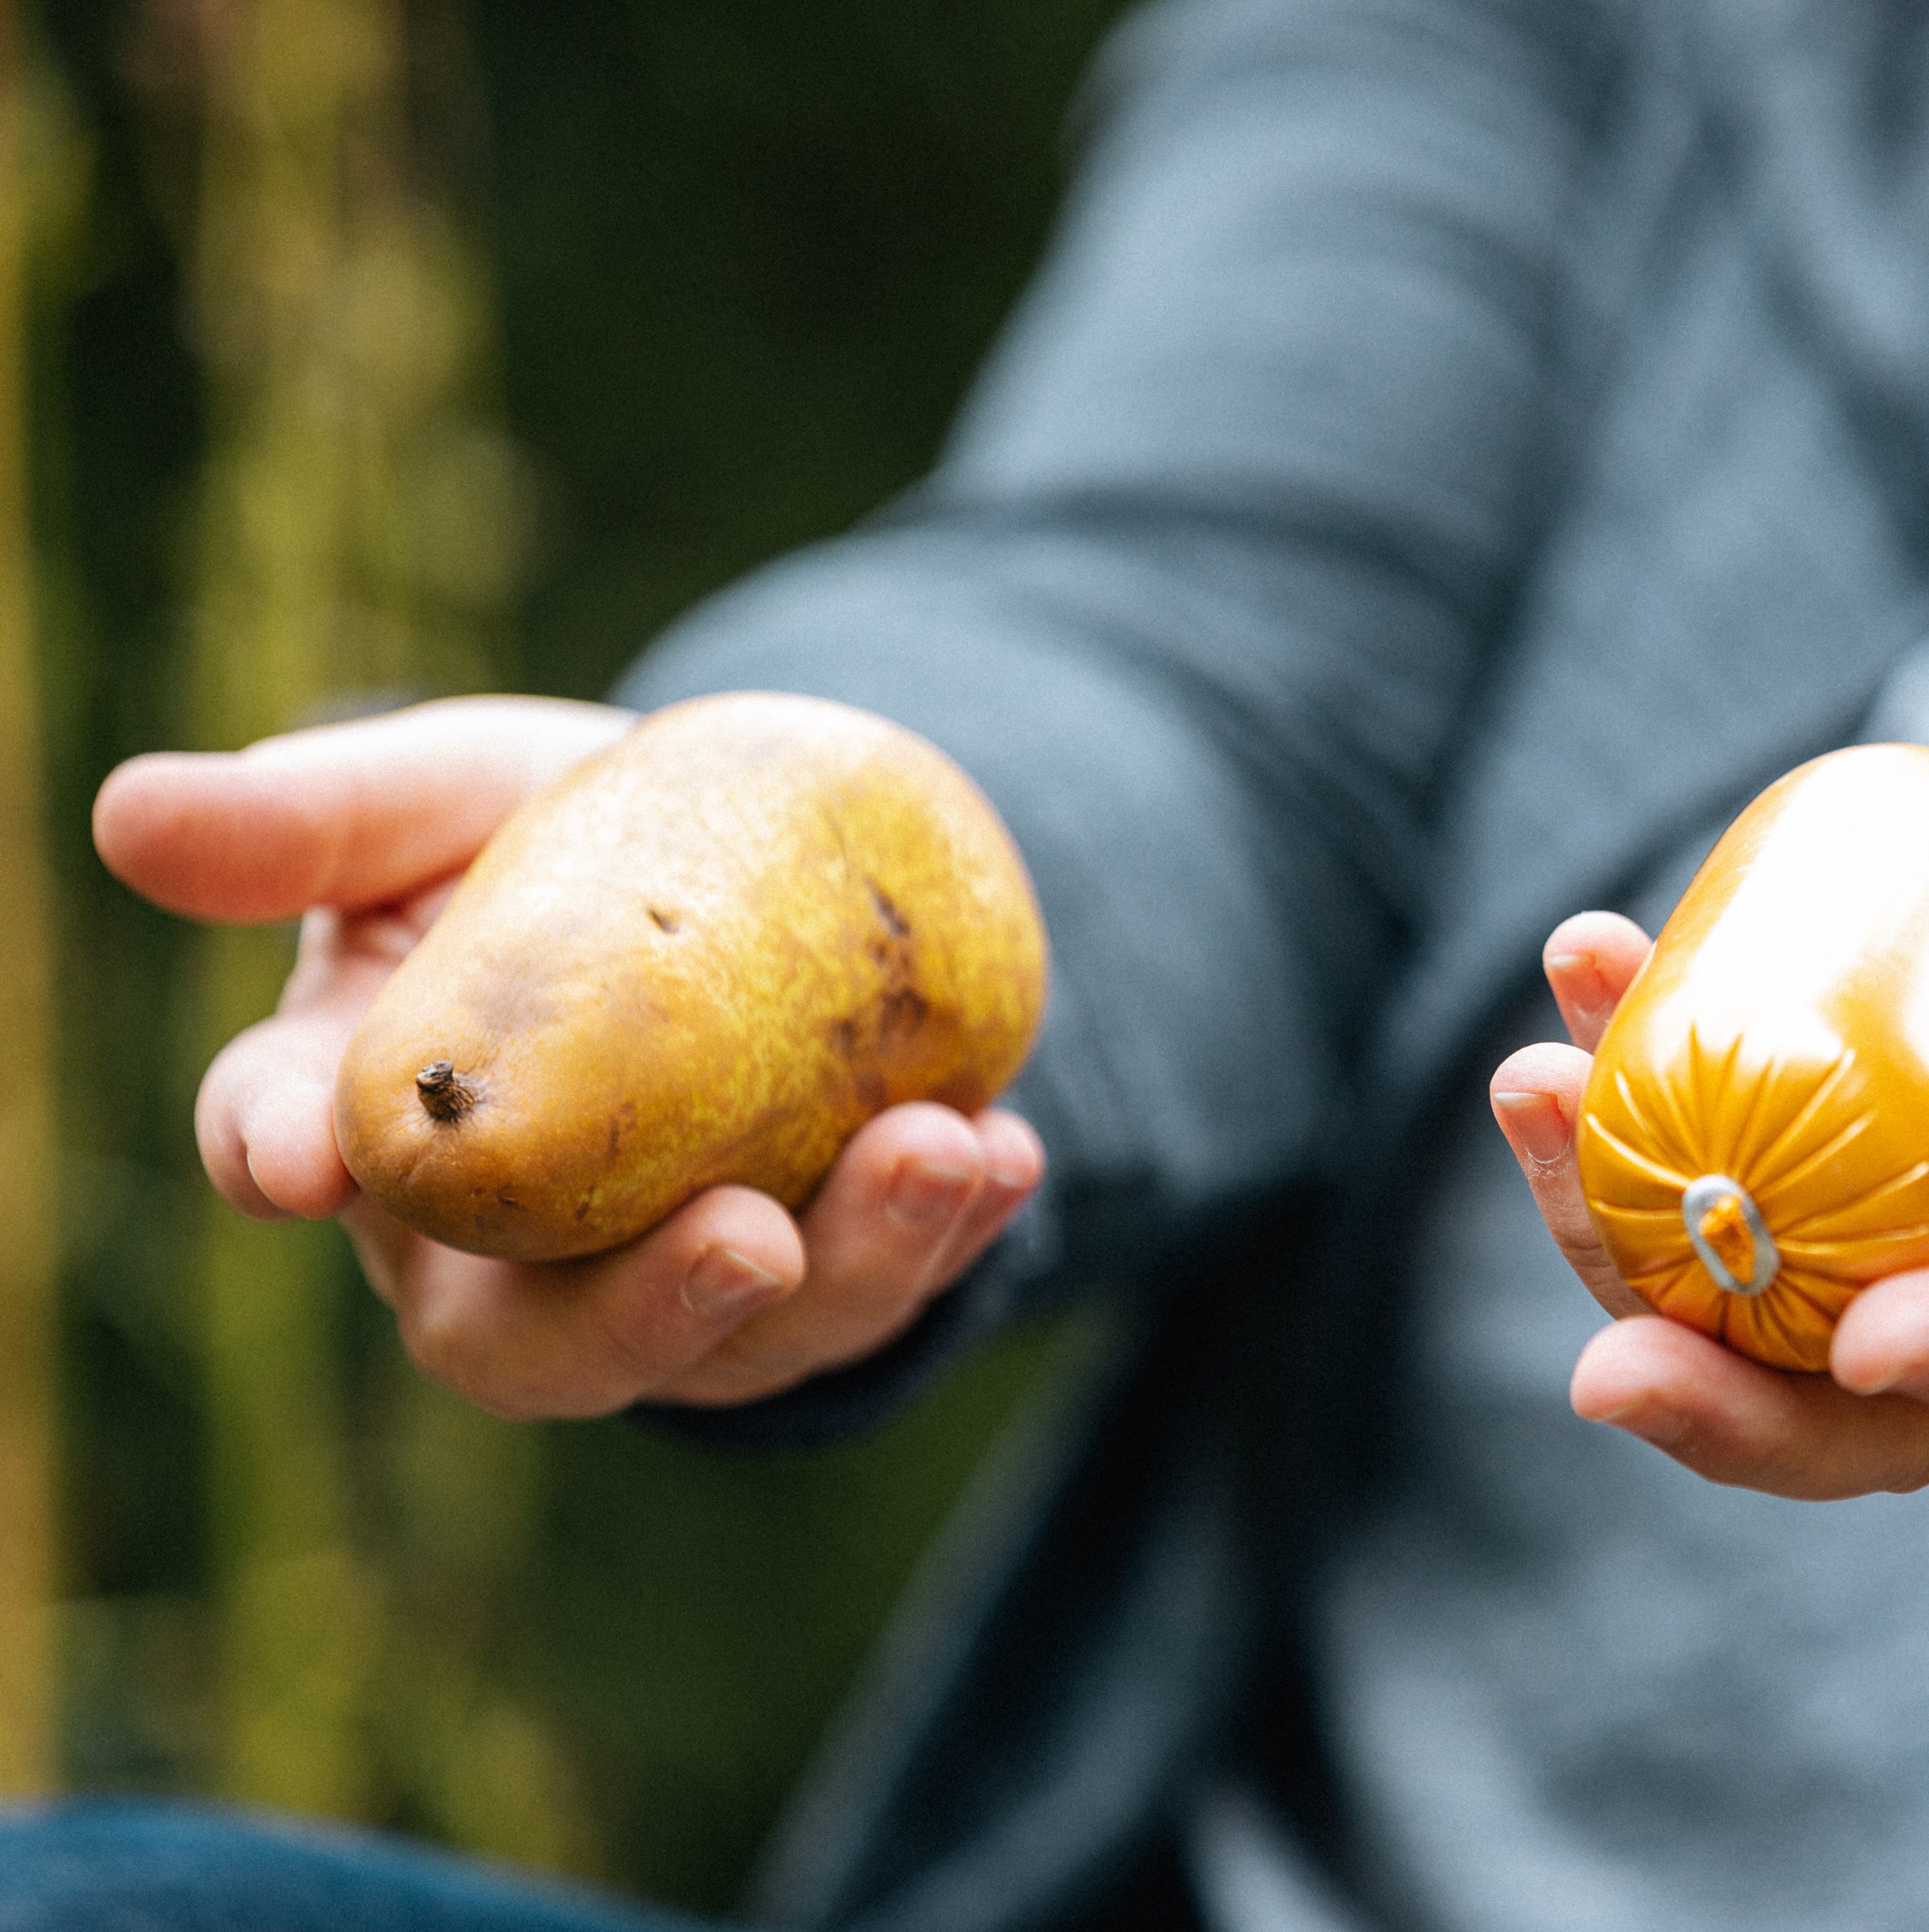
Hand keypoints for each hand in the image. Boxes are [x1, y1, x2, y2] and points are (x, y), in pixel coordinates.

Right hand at [95, 695, 1044, 1418]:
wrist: (755, 861)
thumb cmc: (572, 838)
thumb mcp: (457, 795)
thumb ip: (318, 815)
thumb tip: (126, 813)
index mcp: (378, 1119)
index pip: (284, 1150)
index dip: (275, 1150)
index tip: (296, 1157)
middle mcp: (510, 1246)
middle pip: (531, 1344)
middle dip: (639, 1312)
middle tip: (740, 1238)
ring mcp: (672, 1281)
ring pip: (742, 1340)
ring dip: (851, 1262)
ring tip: (938, 1155)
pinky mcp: (816, 1277)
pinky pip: (885, 1287)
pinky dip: (954, 1228)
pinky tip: (1006, 1152)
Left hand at [1490, 752, 1928, 1499]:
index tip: (1879, 1348)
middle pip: (1869, 1395)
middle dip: (1735, 1407)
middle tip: (1608, 1364)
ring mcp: (1903, 1233)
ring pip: (1746, 1297)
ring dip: (1613, 1230)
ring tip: (1528, 1096)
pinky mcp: (1820, 1165)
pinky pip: (1702, 1175)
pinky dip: (1615, 1112)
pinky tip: (1565, 996)